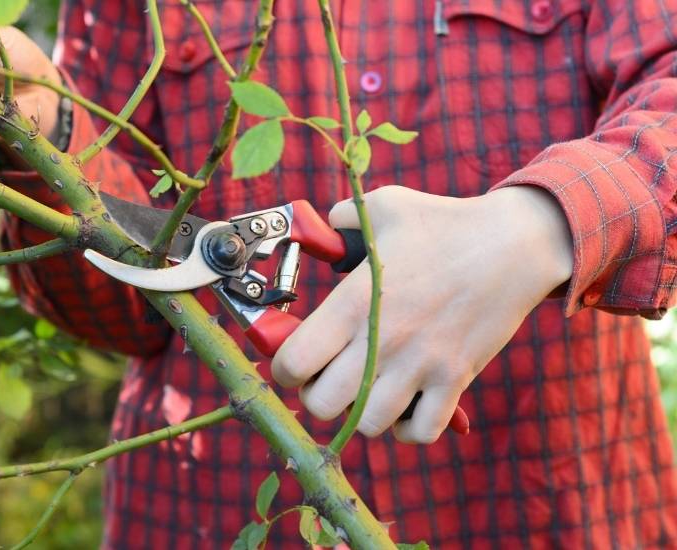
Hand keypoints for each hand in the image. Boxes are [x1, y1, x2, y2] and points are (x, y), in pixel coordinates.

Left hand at [271, 185, 572, 443]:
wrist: (513, 243)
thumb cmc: (444, 223)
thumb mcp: (385, 206)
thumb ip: (342, 219)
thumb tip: (322, 228)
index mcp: (355, 301)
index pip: (294, 362)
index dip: (285, 368)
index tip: (296, 360)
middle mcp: (382, 340)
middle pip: (322, 405)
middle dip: (317, 395)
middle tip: (328, 377)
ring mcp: (421, 364)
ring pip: (369, 424)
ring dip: (361, 412)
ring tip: (367, 389)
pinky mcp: (455, 379)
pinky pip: (421, 432)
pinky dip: (407, 428)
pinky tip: (404, 405)